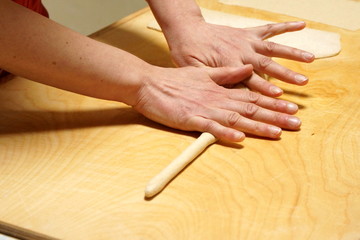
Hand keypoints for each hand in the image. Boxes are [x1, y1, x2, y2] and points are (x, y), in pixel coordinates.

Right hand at [133, 65, 300, 141]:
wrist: (150, 84)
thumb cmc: (176, 80)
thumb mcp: (204, 73)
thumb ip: (227, 73)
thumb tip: (248, 69)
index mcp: (221, 89)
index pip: (252, 96)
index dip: (273, 103)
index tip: (292, 108)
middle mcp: (217, 99)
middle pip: (251, 109)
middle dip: (275, 116)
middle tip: (297, 123)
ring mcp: (204, 110)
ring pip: (236, 119)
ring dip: (258, 126)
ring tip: (278, 133)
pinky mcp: (190, 120)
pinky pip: (210, 128)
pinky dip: (225, 133)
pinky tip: (240, 139)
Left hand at [165, 20, 314, 96]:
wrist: (187, 30)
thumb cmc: (188, 53)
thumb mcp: (194, 70)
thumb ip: (212, 80)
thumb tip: (228, 93)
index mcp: (229, 64)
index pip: (250, 80)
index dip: (264, 89)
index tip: (279, 96)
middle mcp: (242, 52)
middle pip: (267, 66)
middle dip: (286, 75)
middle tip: (303, 82)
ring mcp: (247, 41)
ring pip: (273, 48)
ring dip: (292, 53)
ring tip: (311, 59)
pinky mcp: (248, 33)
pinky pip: (269, 29)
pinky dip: (286, 27)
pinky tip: (302, 26)